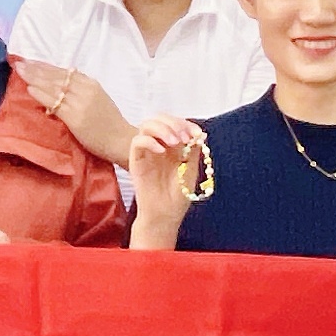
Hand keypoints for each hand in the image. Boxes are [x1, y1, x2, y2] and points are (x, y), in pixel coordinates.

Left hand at [25, 61, 135, 165]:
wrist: (121, 140)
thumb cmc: (110, 122)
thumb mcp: (98, 98)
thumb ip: (82, 89)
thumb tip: (62, 84)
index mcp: (91, 83)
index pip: (64, 71)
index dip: (46, 66)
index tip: (31, 61)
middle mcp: (85, 89)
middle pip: (56, 76)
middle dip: (36, 69)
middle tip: (19, 63)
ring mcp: (80, 103)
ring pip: (53, 87)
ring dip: (34, 78)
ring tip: (20, 72)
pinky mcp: (75, 117)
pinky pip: (54, 103)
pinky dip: (41, 95)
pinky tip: (30, 89)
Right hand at [124, 115, 204, 240]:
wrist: (165, 215)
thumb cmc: (177, 196)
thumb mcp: (190, 170)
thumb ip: (193, 151)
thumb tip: (200, 133)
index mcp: (172, 147)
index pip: (175, 124)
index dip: (186, 124)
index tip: (197, 133)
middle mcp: (158, 146)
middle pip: (159, 119)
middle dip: (174, 123)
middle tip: (185, 136)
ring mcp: (146, 152)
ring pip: (146, 126)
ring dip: (162, 128)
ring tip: (175, 141)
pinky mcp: (135, 161)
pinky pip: (137, 142)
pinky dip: (149, 141)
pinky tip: (162, 151)